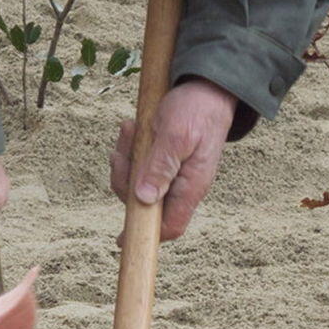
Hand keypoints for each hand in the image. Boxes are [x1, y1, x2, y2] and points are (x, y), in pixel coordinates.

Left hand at [108, 79, 236, 240]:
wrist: (207, 88)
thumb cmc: (197, 110)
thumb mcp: (177, 135)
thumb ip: (161, 166)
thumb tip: (145, 199)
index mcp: (191, 187)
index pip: (170, 226)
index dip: (146, 235)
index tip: (121, 240)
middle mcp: (181, 186)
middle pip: (143, 204)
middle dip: (125, 179)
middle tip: (123, 150)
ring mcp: (171, 174)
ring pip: (135, 183)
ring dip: (125, 159)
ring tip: (130, 129)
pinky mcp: (161, 161)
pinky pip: (136, 165)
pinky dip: (128, 149)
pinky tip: (131, 128)